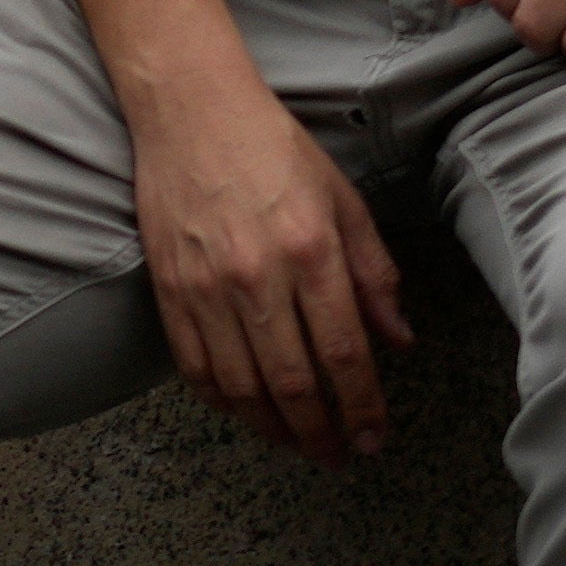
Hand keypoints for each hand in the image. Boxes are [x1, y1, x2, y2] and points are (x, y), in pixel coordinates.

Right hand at [125, 67, 409, 457]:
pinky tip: (242, 410)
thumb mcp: (344, 201)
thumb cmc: (272, 147)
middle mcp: (257, 276)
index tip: (376, 438)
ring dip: (272, 428)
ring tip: (295, 444)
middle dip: (322, 433)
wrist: (189, 108)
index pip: (345, 355)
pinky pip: (192, 363)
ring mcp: (205, 285)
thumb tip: (398, 339)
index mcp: (312, 253)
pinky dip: (219, 399)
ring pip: (240, 385)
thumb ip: (374, 273)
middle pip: (293, 383)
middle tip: (339, 457)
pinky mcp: (167, 285)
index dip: (364, 408)